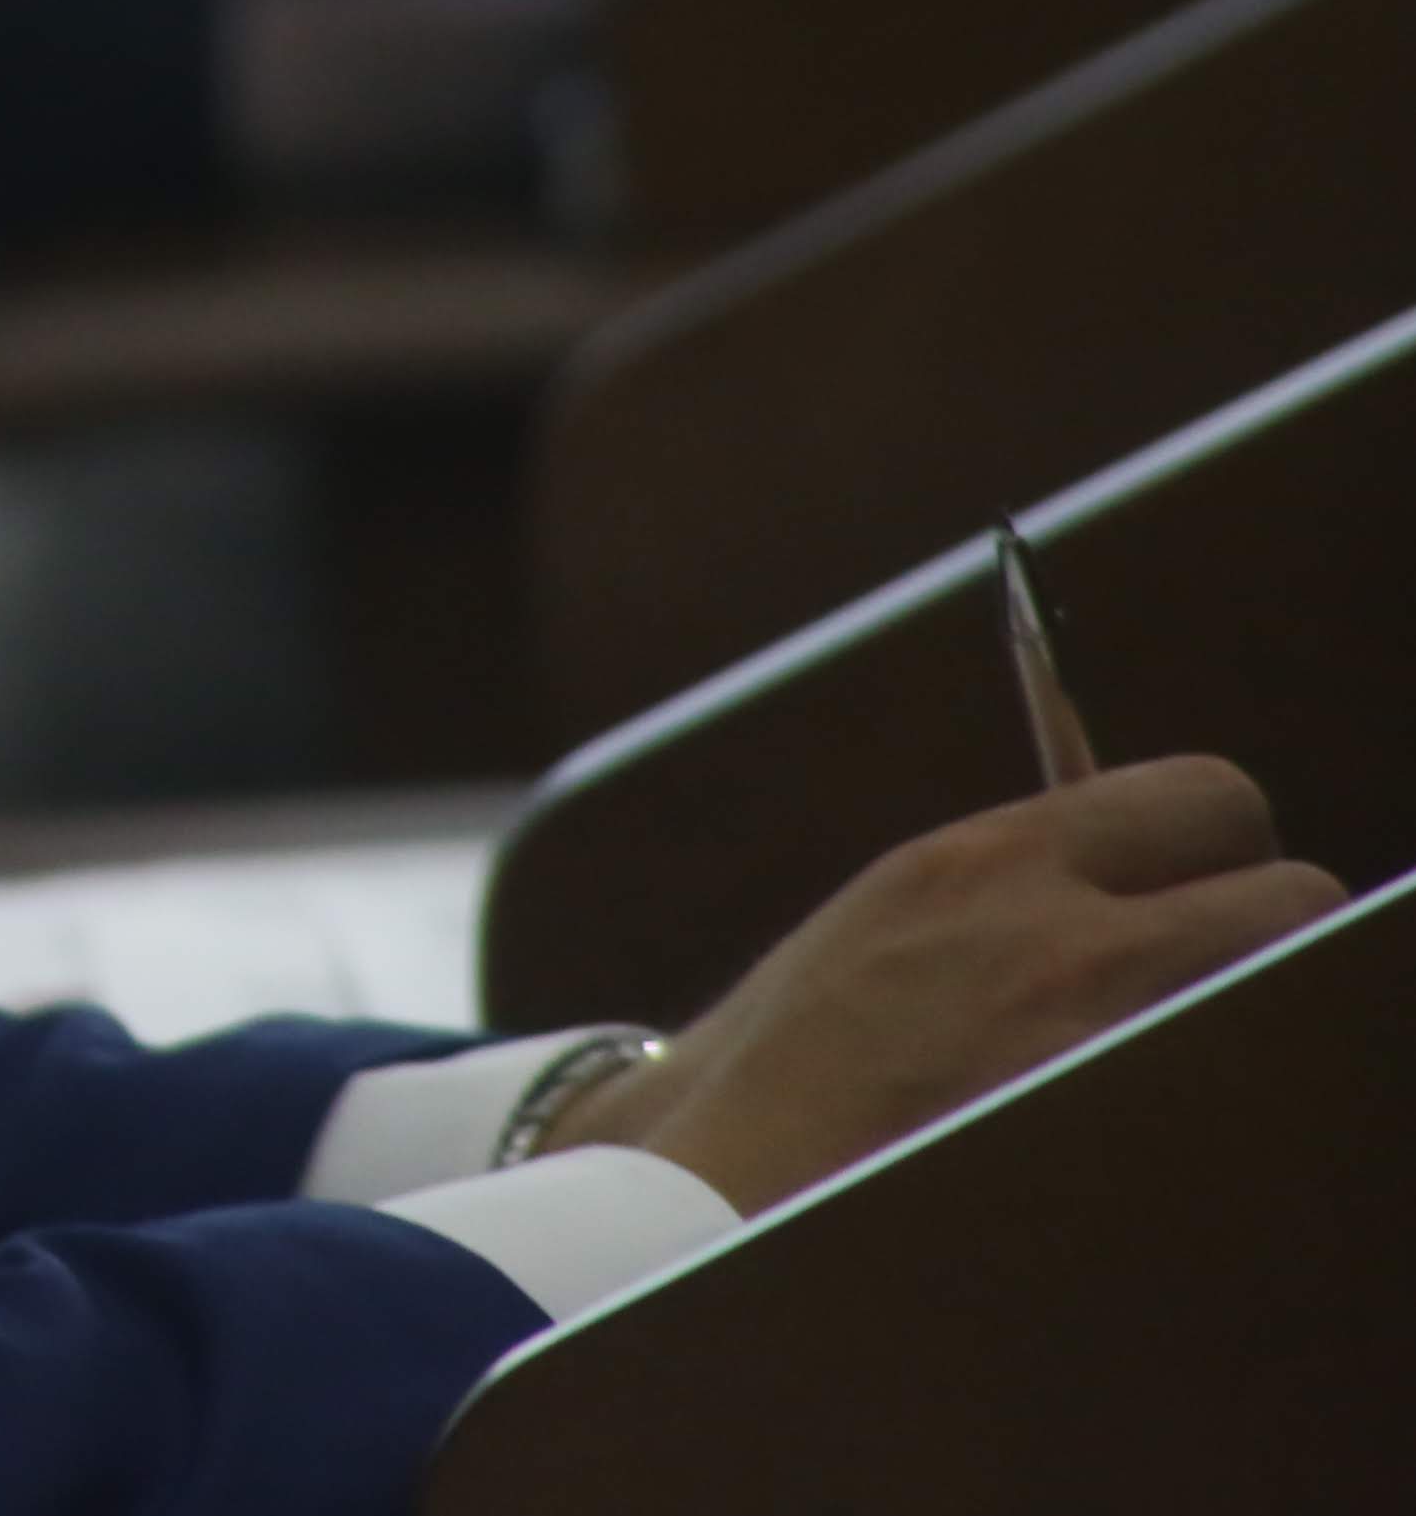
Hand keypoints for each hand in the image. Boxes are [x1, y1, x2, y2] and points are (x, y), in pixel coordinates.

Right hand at [547, 758, 1342, 1212]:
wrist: (705, 1206)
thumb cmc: (770, 1087)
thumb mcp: (875, 935)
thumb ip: (997, 896)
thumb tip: (1106, 876)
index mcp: (985, 866)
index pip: (1208, 797)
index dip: (1217, 850)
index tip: (1184, 898)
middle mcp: (1068, 944)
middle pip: (1297, 898)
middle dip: (1271, 940)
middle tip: (1209, 991)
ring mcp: (1113, 1060)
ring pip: (1297, 1011)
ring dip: (1259, 1033)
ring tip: (1185, 1074)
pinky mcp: (1136, 1166)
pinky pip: (1247, 1121)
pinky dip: (1229, 1131)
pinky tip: (1159, 1160)